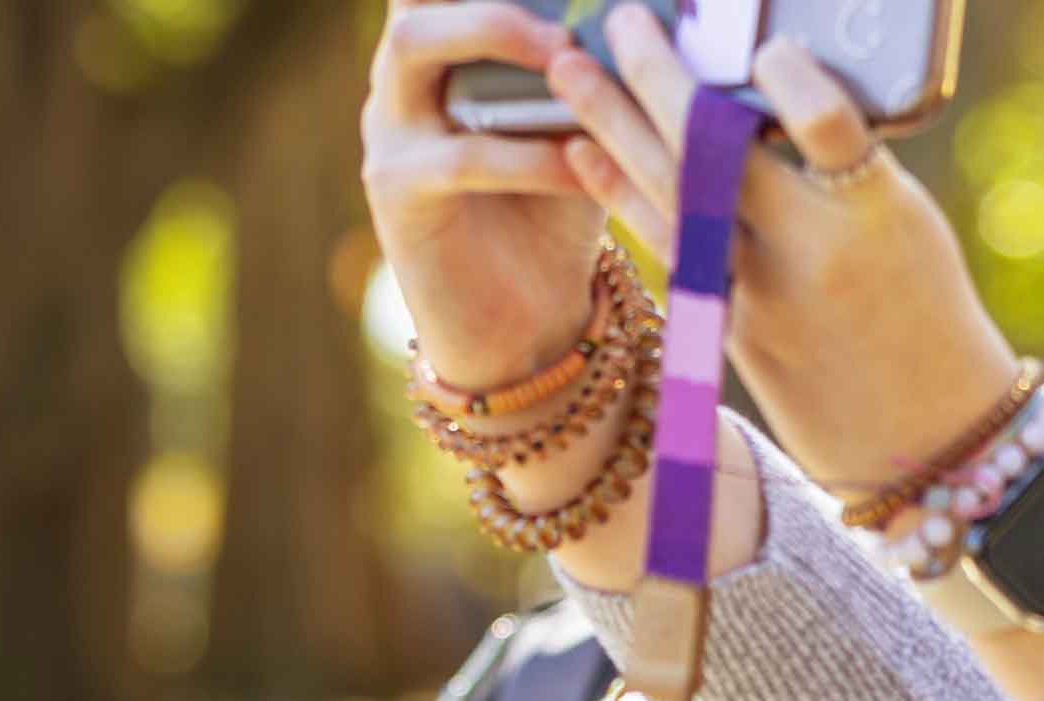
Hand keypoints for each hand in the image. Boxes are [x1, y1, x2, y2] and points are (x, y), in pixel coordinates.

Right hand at [362, 0, 607, 387]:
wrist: (524, 325)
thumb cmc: (561, 212)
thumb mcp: (583, 129)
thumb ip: (597, 76)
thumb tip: (652, 21)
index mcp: (444, 52)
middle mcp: (403, 80)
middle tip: (567, 14)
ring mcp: (391, 132)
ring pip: (413, 48)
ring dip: (498, 38)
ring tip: (572, 60)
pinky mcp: (397, 194)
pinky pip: (460, 156)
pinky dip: (529, 154)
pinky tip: (583, 162)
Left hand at [547, 6, 1019, 490]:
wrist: (923, 439)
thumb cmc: (928, 311)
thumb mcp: (904, 225)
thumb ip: (843, 163)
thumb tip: (763, 89)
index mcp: (875, 216)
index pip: (824, 121)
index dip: (786, 72)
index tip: (764, 42)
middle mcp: (808, 252)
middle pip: (714, 149)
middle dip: (657, 75)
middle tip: (621, 21)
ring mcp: (756, 295)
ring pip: (666, 194)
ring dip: (609, 125)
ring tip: (570, 70)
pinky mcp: (724, 327)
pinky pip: (663, 245)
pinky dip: (620, 192)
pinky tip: (585, 151)